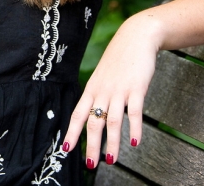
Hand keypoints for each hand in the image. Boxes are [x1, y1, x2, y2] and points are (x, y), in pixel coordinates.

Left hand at [64, 15, 162, 168]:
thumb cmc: (118, 60)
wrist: (135, 37)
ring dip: (112, 143)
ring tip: (111, 160)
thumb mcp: (102, 76)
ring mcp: (120, 90)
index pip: (78, 114)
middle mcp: (102, 91)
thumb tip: (93, 117)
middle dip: (91, 145)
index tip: (66, 149)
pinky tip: (135, 142)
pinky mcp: (137, 88)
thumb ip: (98, 95)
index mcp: (92, 89)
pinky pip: (135, 112)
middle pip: (94, 122)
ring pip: (113, 121)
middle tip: (91, 164)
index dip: (72, 132)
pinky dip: (135, 128)